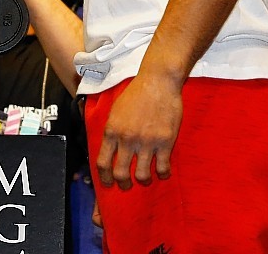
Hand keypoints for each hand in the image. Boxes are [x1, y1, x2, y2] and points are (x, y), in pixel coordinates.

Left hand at [96, 73, 182, 189]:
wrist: (158, 81)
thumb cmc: (136, 93)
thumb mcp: (115, 110)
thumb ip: (111, 130)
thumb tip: (107, 150)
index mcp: (112, 130)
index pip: (102, 163)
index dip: (104, 178)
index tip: (108, 184)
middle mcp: (127, 138)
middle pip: (120, 174)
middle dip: (123, 184)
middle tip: (127, 186)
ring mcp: (147, 141)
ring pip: (142, 175)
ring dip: (143, 181)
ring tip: (145, 179)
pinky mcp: (165, 141)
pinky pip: (162, 168)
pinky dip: (162, 174)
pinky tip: (163, 172)